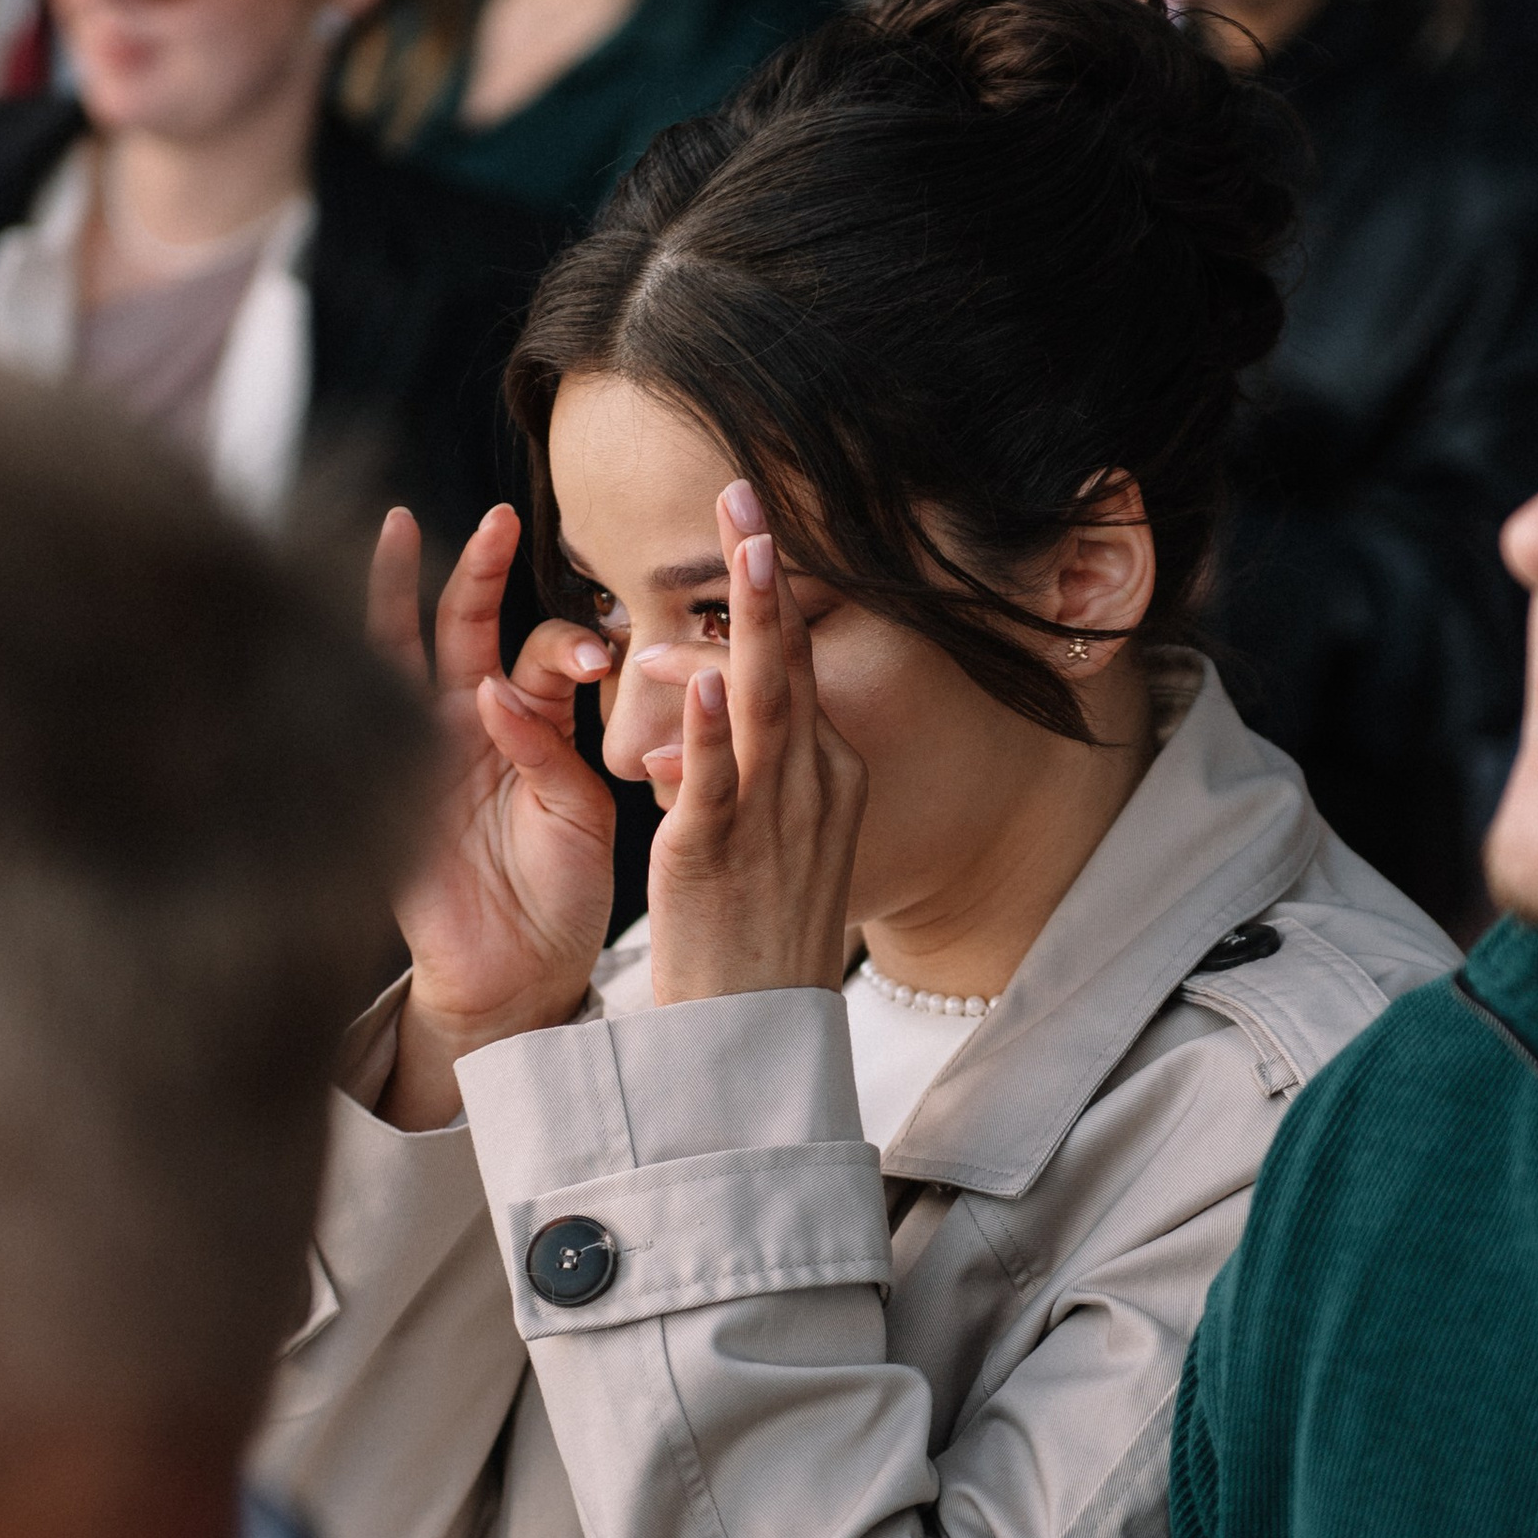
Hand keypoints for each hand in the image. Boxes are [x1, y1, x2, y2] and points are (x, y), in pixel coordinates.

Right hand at [369, 503, 624, 1130]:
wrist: (514, 976)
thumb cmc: (558, 894)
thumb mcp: (576, 815)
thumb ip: (549, 752)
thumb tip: (493, 693)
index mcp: (533, 724)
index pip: (546, 653)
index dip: (572, 643)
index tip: (605, 659)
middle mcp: (471, 724)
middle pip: (467, 628)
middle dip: (479, 570)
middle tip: (501, 517)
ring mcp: (418, 749)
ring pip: (400, 651)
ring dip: (397, 591)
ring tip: (399, 526)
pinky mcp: (380, 786)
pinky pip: (364, 718)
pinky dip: (366, 677)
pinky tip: (360, 632)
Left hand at [636, 483, 866, 1009]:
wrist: (756, 1044)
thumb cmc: (754, 945)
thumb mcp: (774, 842)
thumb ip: (747, 774)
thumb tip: (719, 719)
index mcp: (828, 779)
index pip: (799, 668)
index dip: (773, 595)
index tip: (753, 523)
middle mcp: (813, 787)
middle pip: (794, 662)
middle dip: (768, 576)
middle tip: (745, 493)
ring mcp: (773, 820)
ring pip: (767, 703)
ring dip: (755, 620)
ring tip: (746, 545)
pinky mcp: (721, 857)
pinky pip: (721, 781)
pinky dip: (715, 725)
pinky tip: (709, 673)